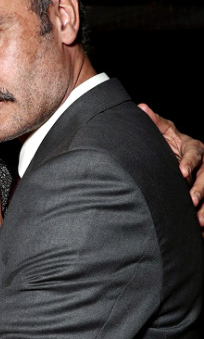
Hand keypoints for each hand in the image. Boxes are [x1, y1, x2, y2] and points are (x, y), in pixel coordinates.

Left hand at [138, 103, 203, 229]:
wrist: (170, 160)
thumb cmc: (166, 143)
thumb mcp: (162, 131)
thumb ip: (154, 122)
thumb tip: (141, 107)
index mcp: (193, 146)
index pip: (195, 152)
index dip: (189, 162)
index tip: (181, 172)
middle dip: (201, 189)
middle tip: (192, 200)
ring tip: (199, 221)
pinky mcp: (203, 193)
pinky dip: (203, 217)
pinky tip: (200, 231)